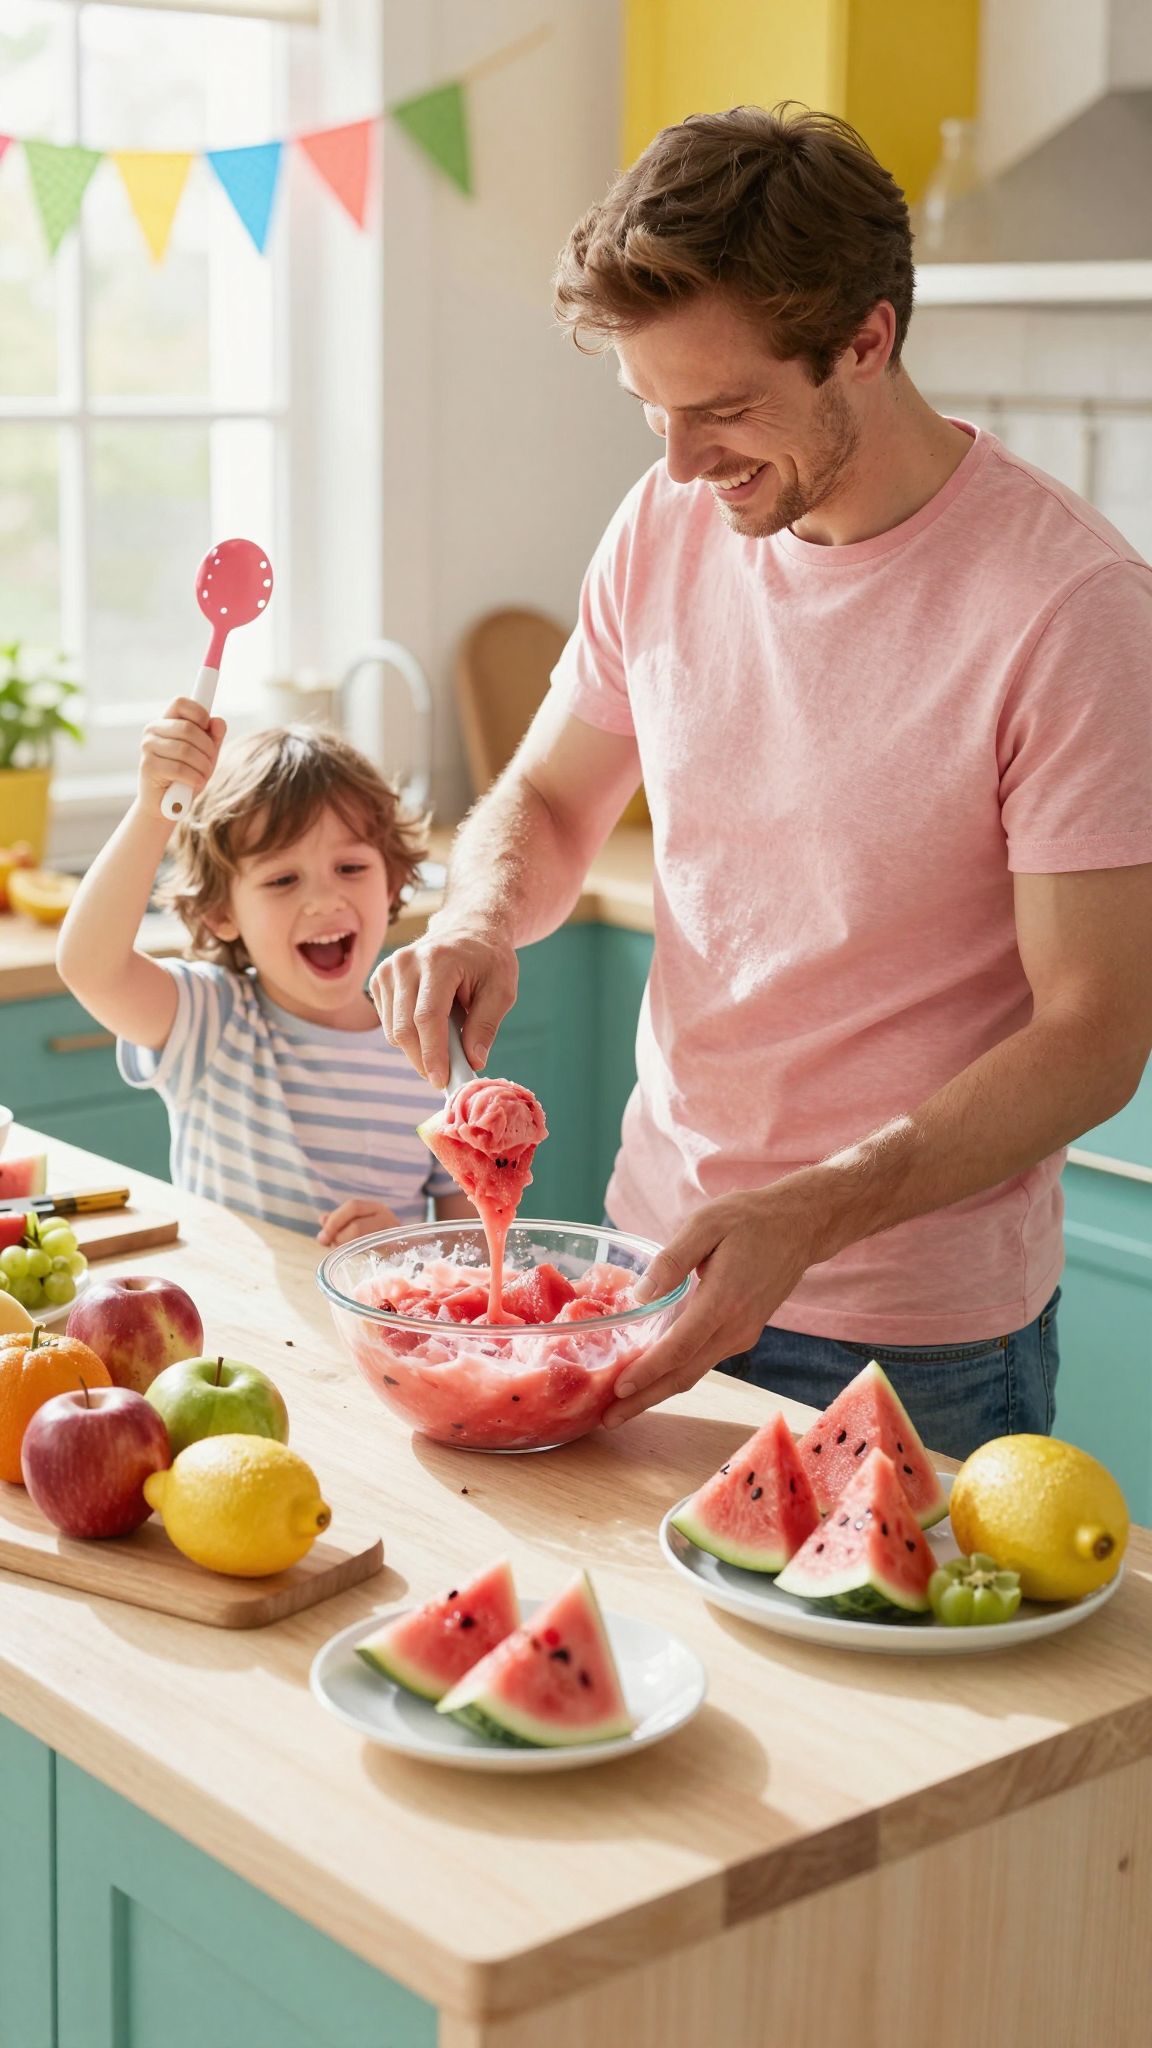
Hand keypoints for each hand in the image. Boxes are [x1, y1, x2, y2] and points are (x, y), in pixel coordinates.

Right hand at [138, 697, 225, 820]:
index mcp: (165, 722)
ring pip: (186, 750)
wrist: (165, 807)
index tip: (208, 728)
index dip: (199, 713)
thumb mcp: (205, 755)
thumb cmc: (186, 777)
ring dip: (203, 767)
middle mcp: (153, 730)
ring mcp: (147, 747)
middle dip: (207, 748)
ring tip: (203, 776)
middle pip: (188, 728)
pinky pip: (180, 769)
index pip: (181, 702)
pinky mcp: (148, 766)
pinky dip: (195, 778)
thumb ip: (213, 737)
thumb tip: (218, 722)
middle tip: (210, 763)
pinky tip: (196, 784)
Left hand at [317, 1198, 400, 1246]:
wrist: (402, 1253)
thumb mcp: (354, 1226)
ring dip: (346, 1246)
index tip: (322, 1238)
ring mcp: (393, 1234)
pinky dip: (358, 1254)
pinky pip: (374, 1252)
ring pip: (364, 1240)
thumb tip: (323, 1219)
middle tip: (330, 1246)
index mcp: (375, 1208)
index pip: (353, 1206)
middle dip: (338, 1237)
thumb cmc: (373, 1239)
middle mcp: (387, 1217)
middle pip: (357, 1225)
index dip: (334, 1220)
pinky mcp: (396, 1250)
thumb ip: (337, 1222)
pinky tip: (351, 1256)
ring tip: (340, 1251)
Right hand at [370, 922, 518, 1088]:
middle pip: (405, 1028)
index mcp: (438, 961)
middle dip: (424, 1060)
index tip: (441, 1081)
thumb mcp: (501, 990)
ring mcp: (388, 969)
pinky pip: (389, 1024)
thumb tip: (473, 1061)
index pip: (427, 1017)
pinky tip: (429, 1026)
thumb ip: (486, 1025)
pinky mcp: (380, 979)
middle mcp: (406, 963)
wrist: (467, 930)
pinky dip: (409, 1036)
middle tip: (444, 1078)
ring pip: (394, 1030)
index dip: (433, 1053)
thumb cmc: (488, 960)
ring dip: (418, 1050)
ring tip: (445, 1045)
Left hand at [601, 1183, 824, 1427]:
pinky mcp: (743, 1333)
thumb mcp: (705, 1224)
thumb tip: (640, 1295)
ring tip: (622, 1405)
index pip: (679, 1348)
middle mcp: (735, 1327)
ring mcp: (742, 1335)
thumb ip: (671, 1259)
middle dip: (644, 1400)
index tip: (617, 1390)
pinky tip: (652, 1376)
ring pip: (694, 1372)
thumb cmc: (749, 1219)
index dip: (647, 1372)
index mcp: (723, 1301)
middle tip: (607, 1419)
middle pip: (684, 1375)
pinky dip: (676, 1374)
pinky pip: (704, 1360)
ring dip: (658, 1391)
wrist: (800, 1227)